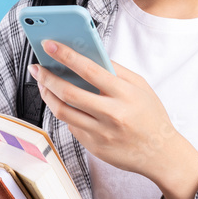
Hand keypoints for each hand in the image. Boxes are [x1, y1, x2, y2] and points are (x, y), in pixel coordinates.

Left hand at [31, 39, 185, 180]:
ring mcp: (101, 133)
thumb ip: (116, 70)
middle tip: (37, 68)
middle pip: (69, 93)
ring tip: (43, 84)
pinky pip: (71, 126)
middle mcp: (112, 114)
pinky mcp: (94, 147)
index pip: (89, 70)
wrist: (160, 153)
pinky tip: (64, 104)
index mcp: (125, 94)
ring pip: (62, 112)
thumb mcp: (141, 87)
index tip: (49, 45)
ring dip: (48, 95)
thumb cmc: (151, 116)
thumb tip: (89, 55)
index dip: (66, 55)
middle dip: (47, 77)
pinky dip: (65, 112)